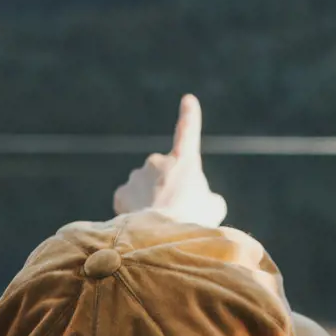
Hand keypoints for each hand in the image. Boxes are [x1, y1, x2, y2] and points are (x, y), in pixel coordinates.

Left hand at [113, 93, 227, 225]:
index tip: (188, 99)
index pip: (188, 132)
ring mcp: (137, 176)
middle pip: (165, 175)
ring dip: (152, 201)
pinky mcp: (122, 193)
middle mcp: (158, 161)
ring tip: (161, 222)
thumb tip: (201, 200)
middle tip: (178, 211)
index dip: (189, 116)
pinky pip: (130, 200)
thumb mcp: (214, 207)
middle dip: (169, 189)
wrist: (164, 235)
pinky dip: (135, 210)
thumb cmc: (194, 221)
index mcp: (184, 160)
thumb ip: (206, 197)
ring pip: (146, 188)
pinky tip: (144, 223)